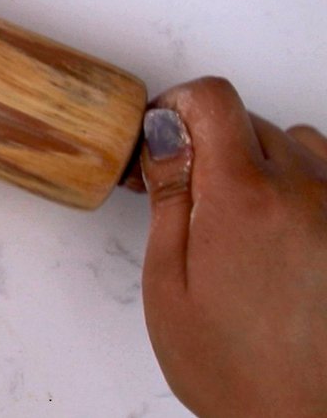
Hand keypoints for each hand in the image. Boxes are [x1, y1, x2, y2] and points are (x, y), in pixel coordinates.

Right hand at [140, 77, 326, 416]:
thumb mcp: (169, 281)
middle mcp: (305, 193)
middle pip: (249, 121)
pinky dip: (301, 183)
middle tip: (186, 198)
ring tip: (237, 218)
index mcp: (244, 199)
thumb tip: (166, 131)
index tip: (160, 138)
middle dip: (209, 145)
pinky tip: (280, 227)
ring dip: (260, 161)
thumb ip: (170, 195)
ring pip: (295, 142)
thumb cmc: (236, 368)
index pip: (213, 99)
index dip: (176, 106)